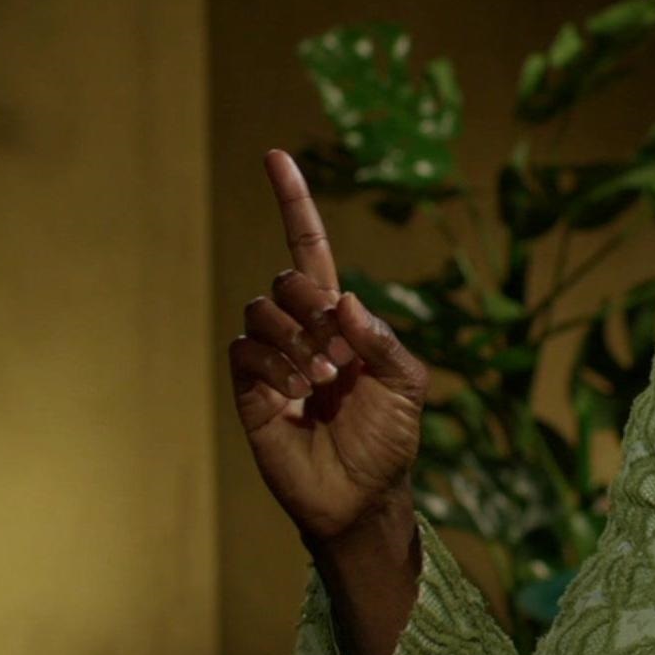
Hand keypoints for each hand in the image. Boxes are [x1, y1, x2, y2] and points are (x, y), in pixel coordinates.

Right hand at [229, 149, 427, 542]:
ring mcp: (271, 358)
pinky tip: (294, 396)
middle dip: (311, 305)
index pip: (310, 250)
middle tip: (337, 353)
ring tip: (322, 383)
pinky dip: (272, 367)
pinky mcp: (248, 390)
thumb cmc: (390, 439)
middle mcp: (302, 330)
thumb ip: (384, 339)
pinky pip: (245, 352)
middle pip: (286, 280)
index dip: (293, 205)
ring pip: (260, 311)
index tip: (276, 158)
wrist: (362, 496)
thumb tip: (345, 302)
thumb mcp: (409, 384)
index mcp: (341, 319)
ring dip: (295, 343)